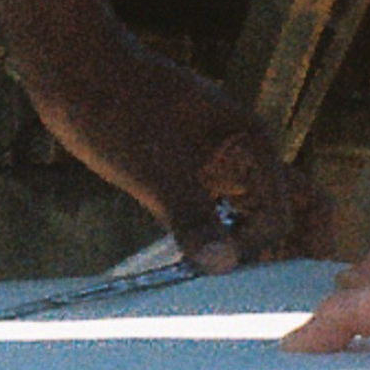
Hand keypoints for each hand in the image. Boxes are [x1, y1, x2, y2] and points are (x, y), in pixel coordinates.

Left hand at [0, 0, 326, 268]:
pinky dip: (218, 240)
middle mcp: (245, 156)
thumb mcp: (154, 169)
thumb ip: (193, 217)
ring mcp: (218, 164)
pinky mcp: (189, 173)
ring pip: (257, 216)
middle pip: (295, 211)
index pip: (283, 216)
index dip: (259, 250)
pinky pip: (220, 214)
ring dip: (254, 251)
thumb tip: (222, 266)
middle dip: (294, 253)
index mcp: (253, 146)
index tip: (218, 272)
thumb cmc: (116, 107)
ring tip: (237, 292)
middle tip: (278, 301)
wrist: (74, 68)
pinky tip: (197, 269)